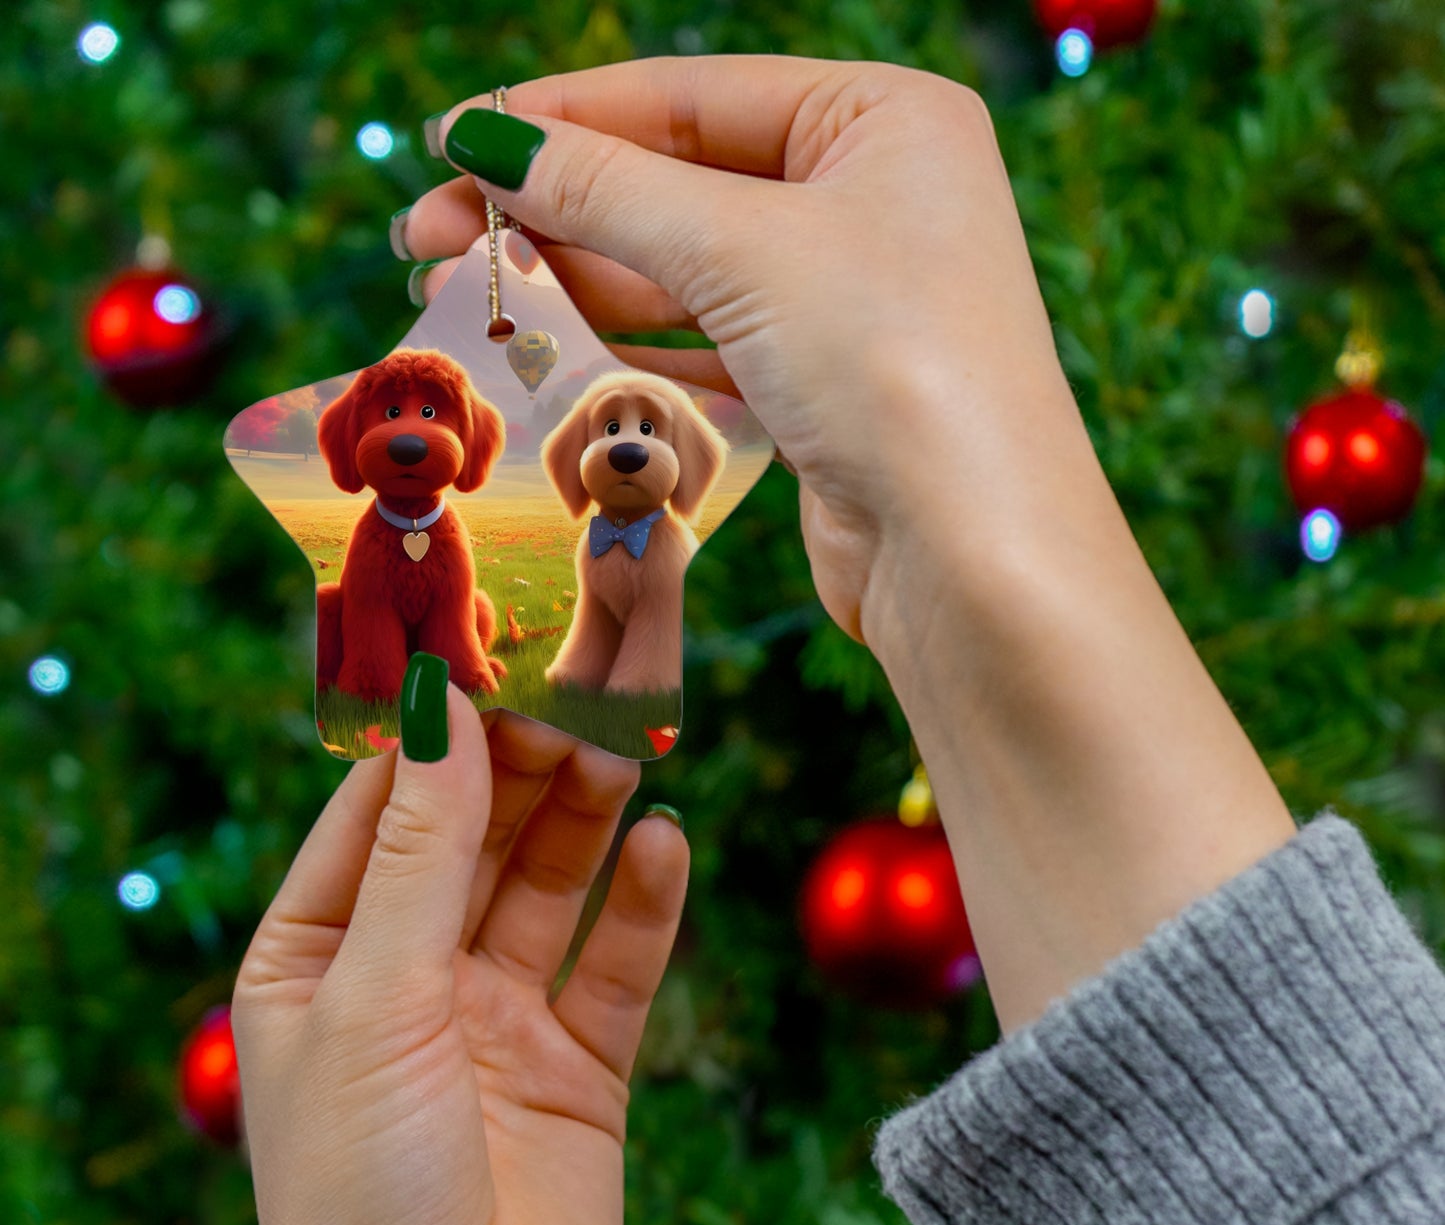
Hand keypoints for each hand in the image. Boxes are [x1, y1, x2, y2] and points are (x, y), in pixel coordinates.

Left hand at [233, 692, 687, 1224]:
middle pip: (477, 838)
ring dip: (588, 817)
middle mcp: (408, 979)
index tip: (492, 648)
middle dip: (526, 764)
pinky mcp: (579, 1068)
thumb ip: (419, 853)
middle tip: (584, 684)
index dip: (434, 732)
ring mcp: (498, 1022)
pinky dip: (644, 905)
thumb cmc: (362, 1198)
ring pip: (551, 886)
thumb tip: (440, 709)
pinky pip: (617, 964)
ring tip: (628, 744)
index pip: (378, 811)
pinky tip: (667, 846)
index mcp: (319, 958)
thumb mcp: (375, 1000)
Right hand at [399, 56, 1095, 644]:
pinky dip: (628, 341)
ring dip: (577, 277)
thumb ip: (608, 188)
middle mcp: (871, 197)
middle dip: (553, 206)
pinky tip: (549, 340)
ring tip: (468, 286)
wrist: (971, 553)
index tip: (452, 140)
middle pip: (677, 181)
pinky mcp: (821, 384)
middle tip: (428, 232)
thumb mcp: (742, 248)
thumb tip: (486, 139)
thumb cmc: (892, 364)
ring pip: (683, 268)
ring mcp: (847, 296)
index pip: (689, 96)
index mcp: (882, 118)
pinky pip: (705, 341)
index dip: (562, 117)